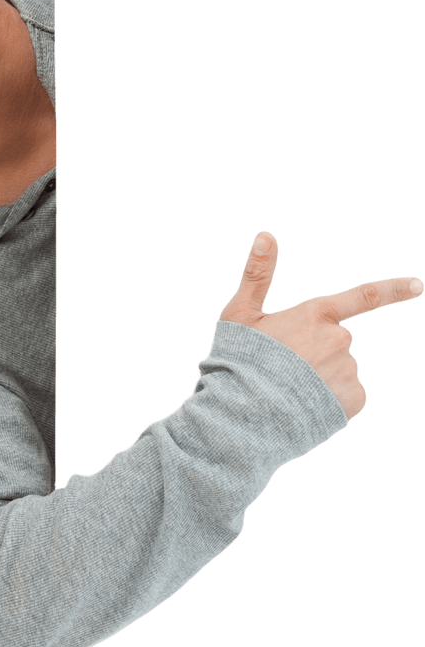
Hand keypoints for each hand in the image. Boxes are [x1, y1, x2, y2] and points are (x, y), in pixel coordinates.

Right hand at [219, 231, 423, 419]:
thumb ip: (258, 274)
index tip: (418, 285)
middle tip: (282, 367)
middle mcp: (340, 339)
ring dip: (320, 377)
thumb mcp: (240, 313)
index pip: (364, 297)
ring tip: (288, 390)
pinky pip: (345, 395)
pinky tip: (305, 405)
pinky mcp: (353, 399)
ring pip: (339, 369)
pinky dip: (329, 399)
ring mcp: (349, 370)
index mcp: (317, 314)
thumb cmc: (239, 359)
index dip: (393, 289)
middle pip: (335, 341)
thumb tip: (265, 233)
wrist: (245, 413)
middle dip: (316, 351)